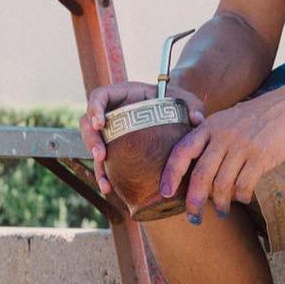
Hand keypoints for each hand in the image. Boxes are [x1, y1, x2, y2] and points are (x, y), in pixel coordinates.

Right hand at [80, 80, 205, 195]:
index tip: (100, 123)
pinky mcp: (114, 147)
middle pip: (88, 123)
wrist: (175, 114)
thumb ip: (193, 106)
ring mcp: (110, 130)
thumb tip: (196, 120)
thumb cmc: (178, 102)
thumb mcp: (187, 100)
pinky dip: (104, 175)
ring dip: (96, 164)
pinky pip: (103, 161)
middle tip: (101, 156)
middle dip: (91, 140)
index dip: (95, 108)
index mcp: (124, 94)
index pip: (100, 96)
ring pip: (91, 144)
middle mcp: (112, 111)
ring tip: (105, 182)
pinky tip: (109, 188)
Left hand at [160, 86, 284, 220]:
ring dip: (220, 204)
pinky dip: (241, 197)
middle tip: (193, 217)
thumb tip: (196, 164)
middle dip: (194, 201)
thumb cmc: (261, 115)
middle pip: (200, 175)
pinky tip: (243, 199)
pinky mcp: (261, 156)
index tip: (165, 193)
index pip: (182, 151)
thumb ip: (212, 136)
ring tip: (222, 212)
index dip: (171, 174)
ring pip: (222, 185)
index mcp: (210, 126)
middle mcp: (222, 136)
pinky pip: (244, 185)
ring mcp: (242, 146)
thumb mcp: (229, 118)